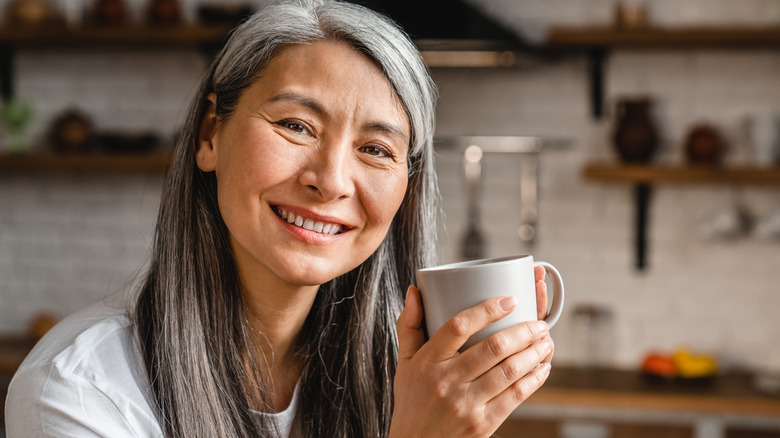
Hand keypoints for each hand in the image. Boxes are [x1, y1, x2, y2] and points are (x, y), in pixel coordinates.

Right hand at [390, 272, 553, 437]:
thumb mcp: (405, 363)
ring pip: (509, 371)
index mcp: (428, 361)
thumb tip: (415, 291)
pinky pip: (516, 396)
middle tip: (539, 323)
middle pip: (493, 347)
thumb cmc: (412, 400)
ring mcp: (466, 404)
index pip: (458, 326)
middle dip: (524, 331)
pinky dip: (534, 379)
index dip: (487, 310)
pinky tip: (543, 367)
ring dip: (534, 353)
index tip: (510, 300)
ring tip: (546, 341)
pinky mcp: (483, 424)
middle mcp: (446, 381)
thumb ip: (409, 326)